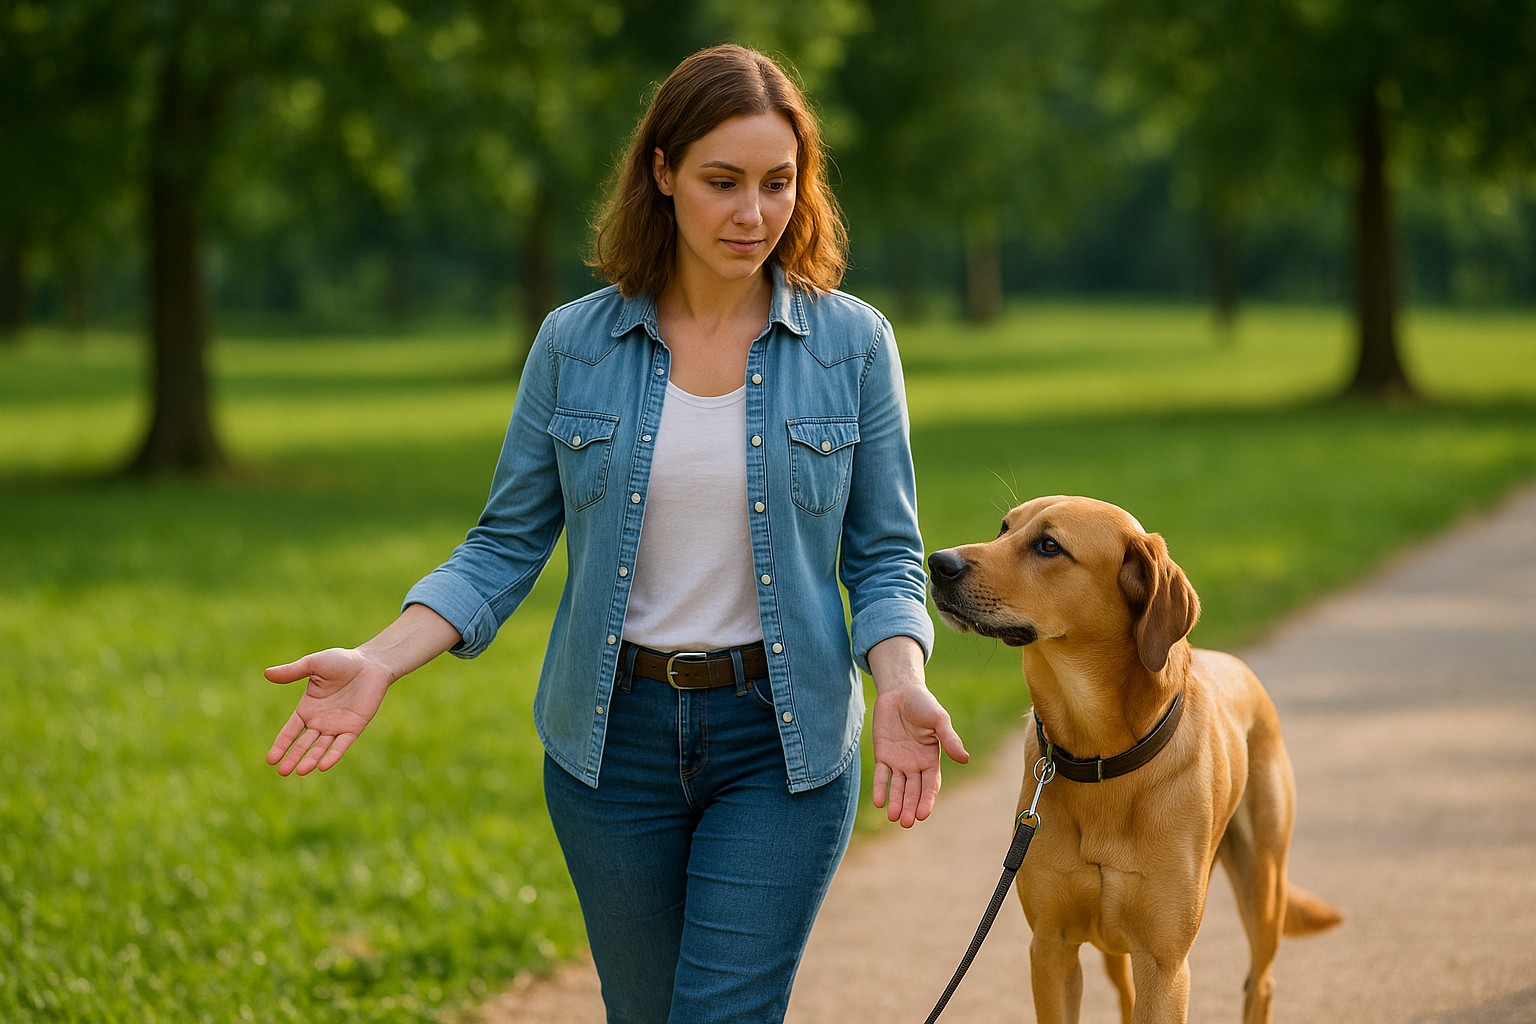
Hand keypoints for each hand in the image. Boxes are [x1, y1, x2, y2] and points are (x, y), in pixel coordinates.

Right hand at [265, 648, 392, 775]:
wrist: (371, 663)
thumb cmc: (342, 661)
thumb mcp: (314, 664)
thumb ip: (292, 671)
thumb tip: (267, 673)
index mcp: (307, 709)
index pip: (290, 731)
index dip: (281, 744)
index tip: (270, 759)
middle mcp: (320, 721)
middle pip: (303, 744)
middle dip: (293, 757)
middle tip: (282, 772)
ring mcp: (337, 726)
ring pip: (321, 747)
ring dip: (311, 759)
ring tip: (300, 771)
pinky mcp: (354, 727)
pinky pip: (342, 744)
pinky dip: (333, 755)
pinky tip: (323, 766)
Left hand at [871, 683, 968, 827]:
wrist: (900, 691)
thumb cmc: (924, 704)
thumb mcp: (939, 720)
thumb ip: (949, 739)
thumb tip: (964, 758)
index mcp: (931, 759)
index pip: (930, 785)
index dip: (927, 800)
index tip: (923, 814)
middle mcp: (916, 764)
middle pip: (914, 791)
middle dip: (910, 806)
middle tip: (906, 822)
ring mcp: (899, 761)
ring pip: (898, 787)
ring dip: (896, 802)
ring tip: (894, 817)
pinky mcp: (883, 755)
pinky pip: (881, 775)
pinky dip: (880, 788)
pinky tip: (878, 801)